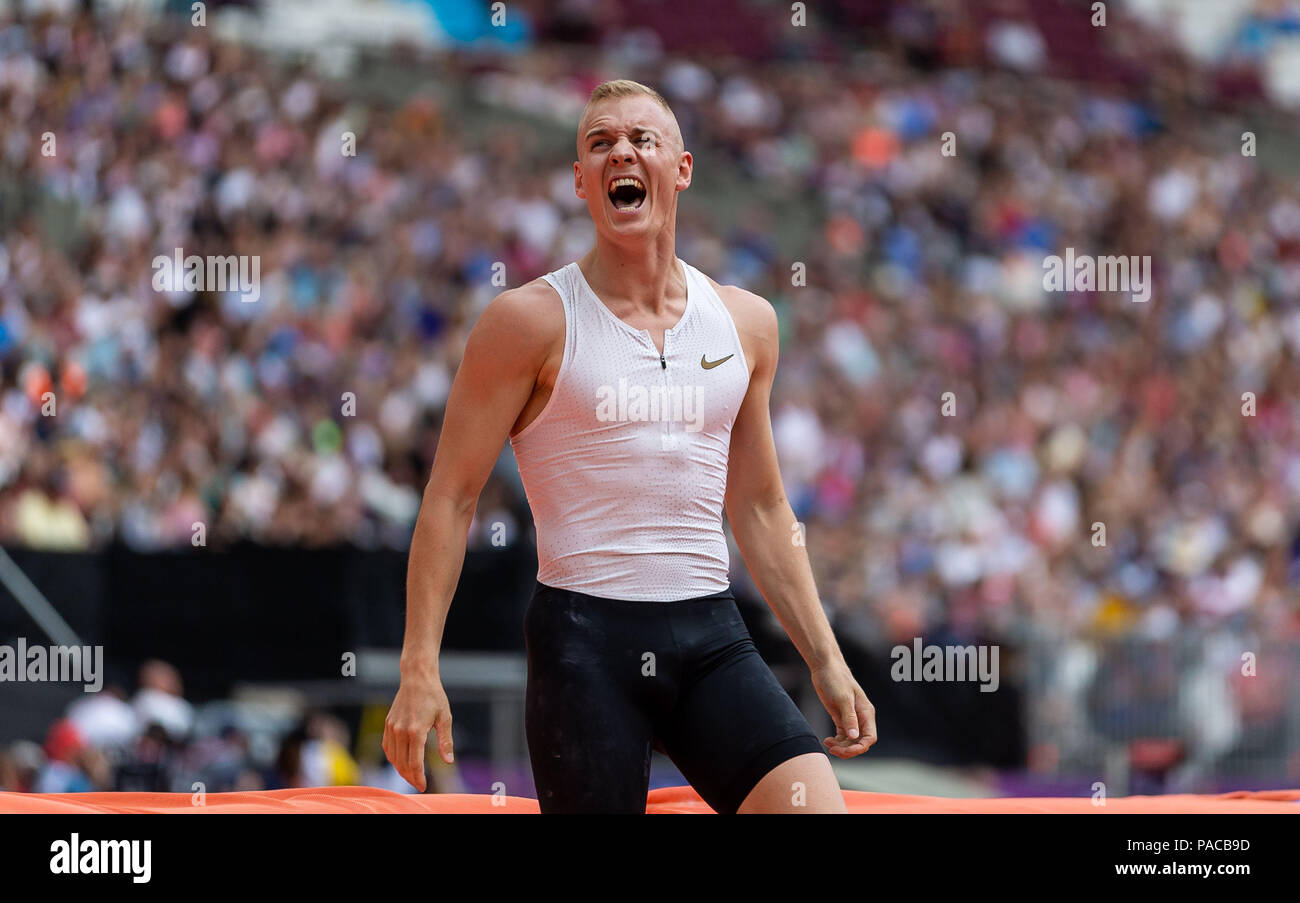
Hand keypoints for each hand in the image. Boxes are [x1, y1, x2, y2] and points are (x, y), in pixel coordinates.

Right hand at [382, 675, 453, 791]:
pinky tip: (401, 762)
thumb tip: (449, 761)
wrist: (417, 678)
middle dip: (410, 778)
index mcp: (416, 731)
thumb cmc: (434, 696)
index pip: (414, 763)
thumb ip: (445, 741)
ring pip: (392, 758)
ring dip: (401, 770)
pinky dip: (393, 758)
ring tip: (411, 776)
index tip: (423, 787)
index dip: (418, 778)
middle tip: (418, 785)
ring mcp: (392, 727)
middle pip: (402, 764)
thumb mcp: (445, 718)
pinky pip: (387, 747)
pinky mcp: (387, 724)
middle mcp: (400, 731)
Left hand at [810, 663, 876, 758]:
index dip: (859, 747)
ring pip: (850, 740)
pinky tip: (827, 740)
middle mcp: (861, 717)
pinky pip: (842, 735)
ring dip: (841, 746)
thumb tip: (855, 737)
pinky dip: (836, 741)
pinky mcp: (840, 716)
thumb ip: (849, 718)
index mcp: (866, 713)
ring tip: (828, 744)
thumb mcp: (843, 699)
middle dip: (848, 749)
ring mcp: (851, 718)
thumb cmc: (836, 680)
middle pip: (860, 742)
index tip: (845, 750)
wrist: (825, 668)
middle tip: (832, 750)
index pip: (870, 737)